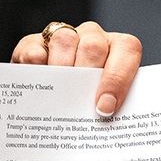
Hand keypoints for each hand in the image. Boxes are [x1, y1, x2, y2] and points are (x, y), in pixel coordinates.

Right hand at [11, 21, 141, 115]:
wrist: (54, 102)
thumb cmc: (90, 101)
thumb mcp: (106, 100)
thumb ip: (113, 104)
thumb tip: (110, 123)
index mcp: (119, 47)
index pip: (127, 50)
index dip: (118, 78)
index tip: (105, 108)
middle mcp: (93, 37)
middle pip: (94, 45)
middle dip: (88, 74)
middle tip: (80, 102)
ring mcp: (64, 37)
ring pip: (64, 40)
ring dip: (62, 68)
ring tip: (58, 95)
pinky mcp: (33, 44)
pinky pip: (34, 48)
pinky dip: (35, 65)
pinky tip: (36, 84)